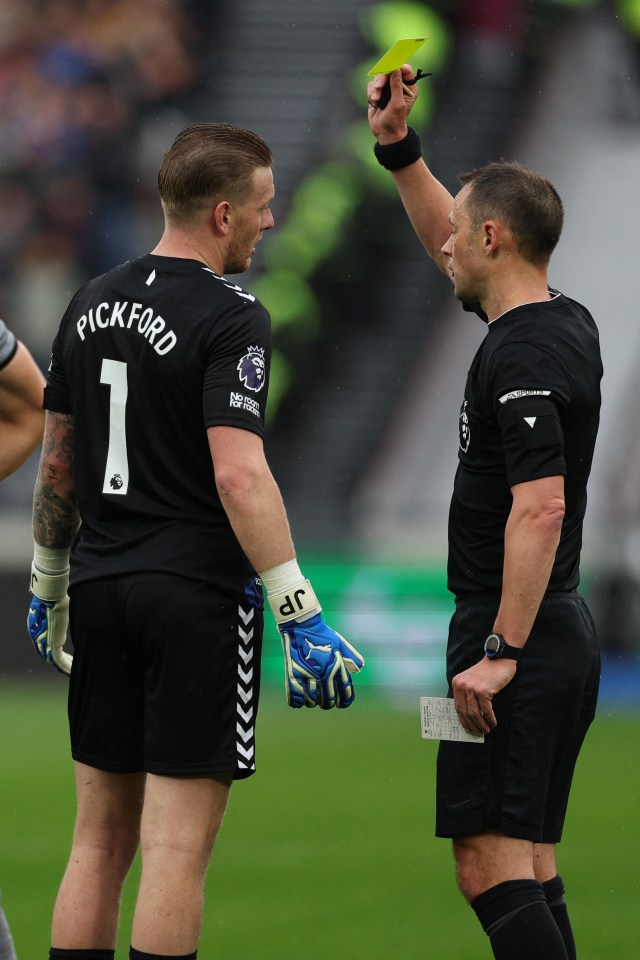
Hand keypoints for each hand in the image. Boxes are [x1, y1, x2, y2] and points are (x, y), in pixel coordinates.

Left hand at [28, 558, 71, 674]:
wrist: (52, 595)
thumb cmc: (59, 596)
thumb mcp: (61, 604)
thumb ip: (64, 608)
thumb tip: (72, 602)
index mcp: (39, 628)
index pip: (47, 643)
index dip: (56, 652)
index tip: (66, 656)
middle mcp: (39, 636)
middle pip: (49, 654)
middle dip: (60, 662)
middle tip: (70, 668)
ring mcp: (45, 640)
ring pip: (54, 659)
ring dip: (64, 666)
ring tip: (73, 672)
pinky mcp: (52, 642)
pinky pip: (58, 660)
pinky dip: (66, 666)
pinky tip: (72, 671)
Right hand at [278, 613, 364, 709]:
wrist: (301, 624)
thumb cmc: (322, 634)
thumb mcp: (339, 643)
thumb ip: (350, 656)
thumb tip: (360, 668)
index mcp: (337, 668)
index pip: (345, 694)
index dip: (345, 701)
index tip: (342, 704)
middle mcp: (324, 674)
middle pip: (328, 701)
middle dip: (328, 703)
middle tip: (325, 700)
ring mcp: (308, 676)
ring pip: (312, 702)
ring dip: (313, 702)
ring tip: (312, 698)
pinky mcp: (293, 675)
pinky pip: (296, 698)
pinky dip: (298, 701)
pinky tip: (301, 697)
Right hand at [367, 65, 419, 140]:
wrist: (384, 132)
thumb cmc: (395, 120)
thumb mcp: (397, 103)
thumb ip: (396, 85)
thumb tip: (396, 69)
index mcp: (409, 88)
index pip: (405, 71)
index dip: (398, 67)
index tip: (391, 68)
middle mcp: (399, 86)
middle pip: (389, 71)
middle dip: (382, 79)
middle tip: (378, 87)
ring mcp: (387, 89)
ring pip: (379, 78)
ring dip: (376, 88)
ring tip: (376, 99)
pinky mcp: (377, 93)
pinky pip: (372, 86)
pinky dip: (371, 93)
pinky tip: (374, 102)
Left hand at [452, 658, 516, 735]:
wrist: (499, 659)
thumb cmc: (488, 671)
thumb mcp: (472, 680)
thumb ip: (468, 694)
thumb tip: (470, 717)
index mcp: (457, 683)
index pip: (458, 707)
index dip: (463, 720)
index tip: (469, 729)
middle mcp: (462, 685)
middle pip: (465, 712)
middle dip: (472, 725)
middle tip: (479, 733)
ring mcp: (472, 688)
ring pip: (474, 713)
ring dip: (481, 724)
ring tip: (487, 730)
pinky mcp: (483, 690)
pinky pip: (486, 710)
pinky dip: (490, 719)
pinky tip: (493, 723)